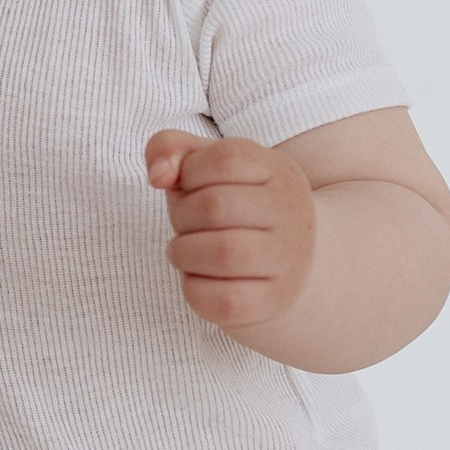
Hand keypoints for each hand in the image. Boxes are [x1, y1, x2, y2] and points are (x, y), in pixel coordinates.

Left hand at [146, 129, 316, 333]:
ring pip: (222, 254)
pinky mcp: (273, 301)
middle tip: (185, 225)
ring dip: (184, 252)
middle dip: (182, 216)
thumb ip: (171, 148)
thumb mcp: (205, 166)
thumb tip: (157, 175)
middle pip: (215, 207)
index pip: (225, 158)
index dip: (190, 172)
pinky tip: (199, 278)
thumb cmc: (232, 207)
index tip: (190, 186)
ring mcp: (288, 260)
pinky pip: (222, 300)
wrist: (285, 263)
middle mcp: (292, 213)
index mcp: (278, 171)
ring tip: (184, 252)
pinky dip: (194, 288)